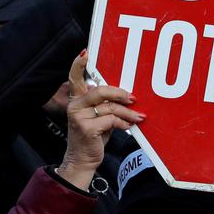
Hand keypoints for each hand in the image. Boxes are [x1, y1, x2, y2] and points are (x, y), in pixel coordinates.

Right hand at [59, 52, 143, 189]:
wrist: (83, 160)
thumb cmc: (94, 136)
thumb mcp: (98, 117)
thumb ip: (104, 103)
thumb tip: (126, 93)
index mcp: (77, 100)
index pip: (74, 78)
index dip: (79, 65)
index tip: (86, 53)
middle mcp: (75, 105)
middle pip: (100, 90)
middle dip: (120, 93)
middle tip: (133, 98)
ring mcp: (78, 117)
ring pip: (110, 107)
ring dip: (128, 112)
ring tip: (138, 116)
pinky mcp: (86, 128)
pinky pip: (111, 119)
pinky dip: (123, 123)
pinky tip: (128, 126)